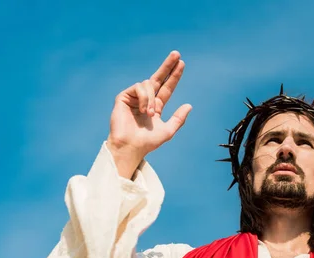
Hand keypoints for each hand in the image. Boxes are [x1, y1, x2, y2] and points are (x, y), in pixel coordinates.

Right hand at [107, 50, 191, 177]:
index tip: (182, 64)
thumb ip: (179, 118)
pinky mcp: (124, 97)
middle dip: (167, 65)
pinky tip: (143, 111)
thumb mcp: (168, 130)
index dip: (174, 76)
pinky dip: (144, 98)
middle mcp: (145, 100)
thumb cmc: (148, 142)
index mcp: (156, 106)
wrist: (131, 147)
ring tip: (150, 114)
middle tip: (177, 54)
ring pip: (149, 84)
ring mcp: (134, 97)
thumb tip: (189, 105)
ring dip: (152, 99)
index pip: (167, 88)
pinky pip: (139, 88)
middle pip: (158, 78)